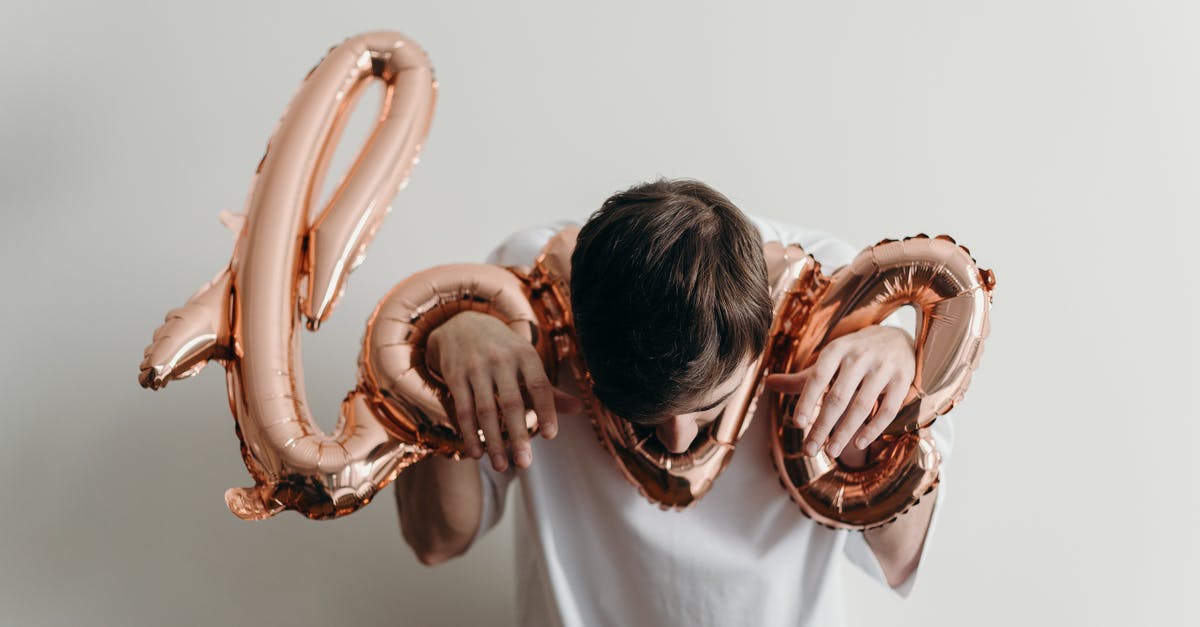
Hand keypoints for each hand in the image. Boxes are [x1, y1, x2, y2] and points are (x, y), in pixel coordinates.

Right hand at [426, 311, 582, 471]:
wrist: (462, 324)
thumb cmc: (504, 350)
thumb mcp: (527, 362)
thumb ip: (549, 390)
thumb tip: (579, 409)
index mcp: (525, 355)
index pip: (539, 385)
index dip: (546, 410)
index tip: (551, 436)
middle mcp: (501, 359)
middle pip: (511, 402)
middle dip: (518, 435)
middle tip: (525, 464)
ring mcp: (476, 367)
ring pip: (485, 410)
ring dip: (493, 441)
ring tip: (501, 466)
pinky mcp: (455, 376)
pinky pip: (463, 409)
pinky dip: (470, 433)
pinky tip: (477, 453)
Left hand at [764, 326, 914, 460]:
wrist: (897, 337)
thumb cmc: (853, 355)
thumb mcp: (828, 361)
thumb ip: (800, 378)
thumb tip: (767, 383)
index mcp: (836, 350)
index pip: (817, 378)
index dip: (807, 401)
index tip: (797, 424)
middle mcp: (859, 356)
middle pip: (837, 397)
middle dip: (822, 426)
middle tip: (809, 450)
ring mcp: (883, 368)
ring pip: (861, 406)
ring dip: (844, 432)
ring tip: (830, 452)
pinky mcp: (903, 380)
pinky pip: (887, 409)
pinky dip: (873, 429)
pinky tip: (858, 444)